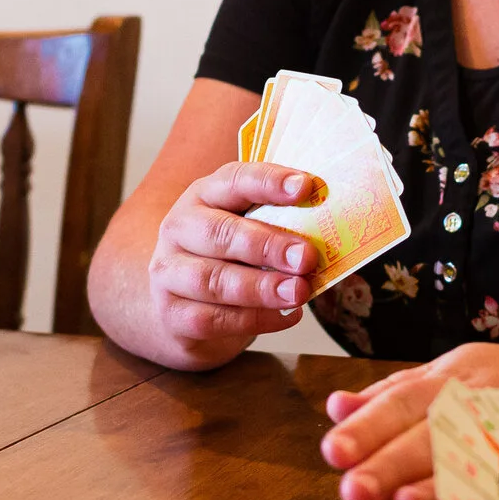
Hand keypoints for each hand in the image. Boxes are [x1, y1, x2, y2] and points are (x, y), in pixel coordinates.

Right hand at [144, 161, 319, 357]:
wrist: (184, 306)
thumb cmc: (229, 259)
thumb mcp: (250, 230)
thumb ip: (281, 225)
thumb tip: (329, 234)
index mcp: (204, 195)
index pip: (234, 180)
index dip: (269, 182)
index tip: (305, 186)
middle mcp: (179, 228)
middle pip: (220, 233)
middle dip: (267, 245)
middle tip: (306, 257)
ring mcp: (169, 272)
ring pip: (213, 280)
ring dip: (260, 288)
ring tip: (298, 293)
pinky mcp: (172, 313)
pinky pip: (212, 319)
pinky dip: (254, 319)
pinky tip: (286, 317)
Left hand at [320, 339, 498, 499]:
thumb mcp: (454, 373)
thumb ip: (394, 396)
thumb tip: (336, 408)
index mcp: (454, 380)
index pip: (403, 402)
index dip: (369, 427)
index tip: (334, 453)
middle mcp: (485, 404)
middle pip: (434, 434)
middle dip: (392, 464)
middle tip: (355, 492)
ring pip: (479, 464)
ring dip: (443, 489)